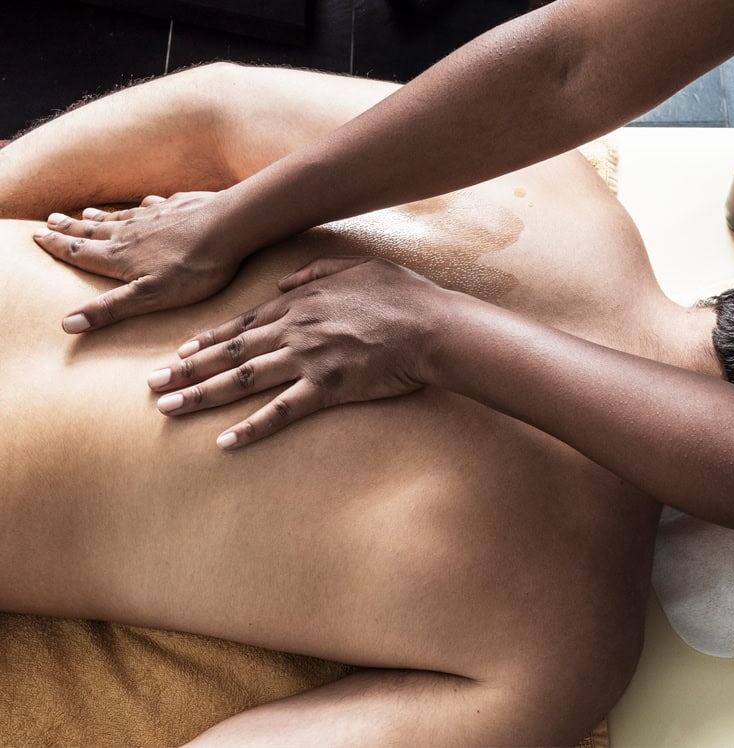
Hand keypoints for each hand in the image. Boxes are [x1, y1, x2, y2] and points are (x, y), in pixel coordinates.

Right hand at [34, 191, 242, 332]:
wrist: (229, 227)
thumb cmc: (193, 268)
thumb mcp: (149, 297)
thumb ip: (110, 309)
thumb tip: (67, 324)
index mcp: (120, 257)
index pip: (80, 252)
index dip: (57, 246)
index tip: (37, 236)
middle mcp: (132, 233)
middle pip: (94, 231)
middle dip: (70, 229)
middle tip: (49, 220)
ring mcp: (156, 217)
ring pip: (121, 218)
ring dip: (100, 217)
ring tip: (83, 213)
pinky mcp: (180, 208)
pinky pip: (155, 206)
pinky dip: (143, 206)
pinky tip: (145, 203)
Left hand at [146, 256, 446, 449]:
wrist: (431, 325)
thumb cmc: (402, 295)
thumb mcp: (357, 267)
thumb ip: (315, 272)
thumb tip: (282, 285)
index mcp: (301, 304)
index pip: (243, 324)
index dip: (207, 340)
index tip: (179, 352)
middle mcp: (294, 331)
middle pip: (230, 351)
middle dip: (187, 369)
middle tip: (152, 384)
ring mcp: (307, 359)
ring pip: (243, 378)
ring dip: (202, 394)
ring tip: (167, 408)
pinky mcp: (326, 388)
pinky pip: (281, 411)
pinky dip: (251, 428)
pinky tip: (224, 442)